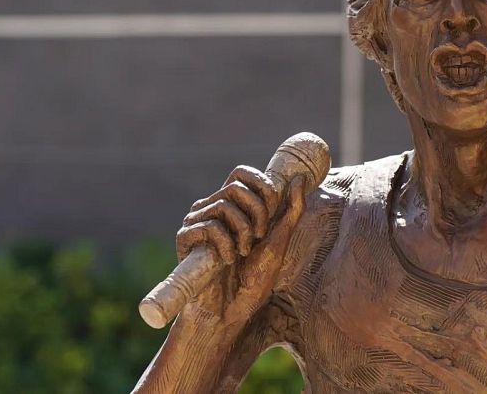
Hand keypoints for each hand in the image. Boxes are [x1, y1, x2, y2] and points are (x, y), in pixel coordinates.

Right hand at [175, 165, 307, 322]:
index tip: (273, 212)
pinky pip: (208, 226)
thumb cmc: (255, 279)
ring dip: (243, 231)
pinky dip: (225, 244)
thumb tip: (300, 177)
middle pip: (235, 185)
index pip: (242, 173)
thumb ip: (292, 209)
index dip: (262, 187)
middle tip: (261, 236)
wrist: (232, 312)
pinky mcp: (185, 239)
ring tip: (243, 252)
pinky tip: (227, 260)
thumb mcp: (280, 240)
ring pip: (224, 204)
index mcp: (234, 206)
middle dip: (258, 211)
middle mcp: (212, 208)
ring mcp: (197, 222)